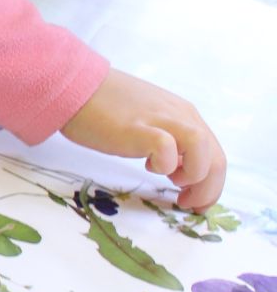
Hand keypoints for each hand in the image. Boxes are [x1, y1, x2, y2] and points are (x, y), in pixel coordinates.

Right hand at [59, 68, 224, 208]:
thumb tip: (178, 165)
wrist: (74, 87)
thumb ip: (169, 137)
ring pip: (205, 154)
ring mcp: (162, 122)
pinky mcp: (140, 130)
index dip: (211, 182)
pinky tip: (148, 167)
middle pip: (217, 160)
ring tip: (172, 183)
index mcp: (184, 114)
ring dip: (194, 177)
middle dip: (207, 190)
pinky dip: (165, 165)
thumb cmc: (105, 106)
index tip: (192, 197)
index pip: (215, 154)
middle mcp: (181, 116)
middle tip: (187, 203)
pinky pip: (168, 151)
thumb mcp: (149, 118)